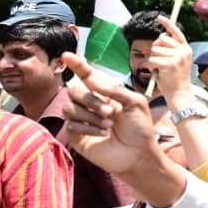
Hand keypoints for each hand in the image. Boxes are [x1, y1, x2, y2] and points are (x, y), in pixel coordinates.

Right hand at [59, 54, 162, 175]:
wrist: (139, 152)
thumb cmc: (140, 127)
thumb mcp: (135, 103)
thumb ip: (115, 90)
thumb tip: (91, 79)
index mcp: (104, 93)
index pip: (86, 75)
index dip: (77, 65)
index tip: (67, 55)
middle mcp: (90, 103)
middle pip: (74, 90)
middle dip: (91, 100)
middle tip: (110, 112)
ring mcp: (81, 118)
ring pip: (70, 107)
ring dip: (91, 115)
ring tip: (109, 125)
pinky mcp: (77, 134)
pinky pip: (71, 124)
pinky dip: (87, 127)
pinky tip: (102, 133)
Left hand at [149, 16, 193, 101]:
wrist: (180, 93)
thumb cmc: (175, 78)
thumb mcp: (177, 61)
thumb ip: (171, 50)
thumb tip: (160, 40)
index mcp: (186, 48)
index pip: (176, 32)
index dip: (167, 23)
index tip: (159, 17)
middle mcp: (183, 51)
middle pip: (161, 39)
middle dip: (155, 49)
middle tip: (159, 60)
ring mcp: (178, 57)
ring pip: (155, 50)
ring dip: (153, 59)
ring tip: (159, 68)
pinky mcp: (170, 64)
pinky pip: (152, 60)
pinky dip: (151, 67)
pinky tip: (157, 72)